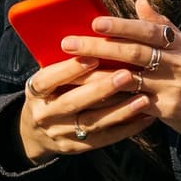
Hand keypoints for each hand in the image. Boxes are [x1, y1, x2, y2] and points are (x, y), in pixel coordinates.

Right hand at [17, 53, 158, 163]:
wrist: (34, 132)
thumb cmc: (50, 92)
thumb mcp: (48, 76)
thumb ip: (68, 60)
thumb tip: (96, 32)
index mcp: (35, 91)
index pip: (49, 79)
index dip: (69, 69)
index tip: (92, 56)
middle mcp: (44, 114)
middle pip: (73, 102)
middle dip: (101, 89)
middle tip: (127, 74)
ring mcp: (60, 134)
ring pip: (92, 123)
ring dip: (120, 110)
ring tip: (144, 98)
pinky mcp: (76, 148)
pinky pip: (104, 139)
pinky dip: (126, 128)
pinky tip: (146, 117)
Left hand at [61, 0, 180, 143]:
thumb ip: (160, 25)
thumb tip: (140, 1)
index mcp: (178, 44)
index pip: (148, 30)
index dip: (122, 26)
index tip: (95, 22)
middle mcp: (176, 63)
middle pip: (133, 52)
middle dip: (99, 47)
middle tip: (69, 43)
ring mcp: (171, 87)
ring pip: (129, 78)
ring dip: (98, 75)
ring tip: (73, 71)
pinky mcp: (166, 109)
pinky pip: (133, 104)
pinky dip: (112, 99)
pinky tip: (91, 97)